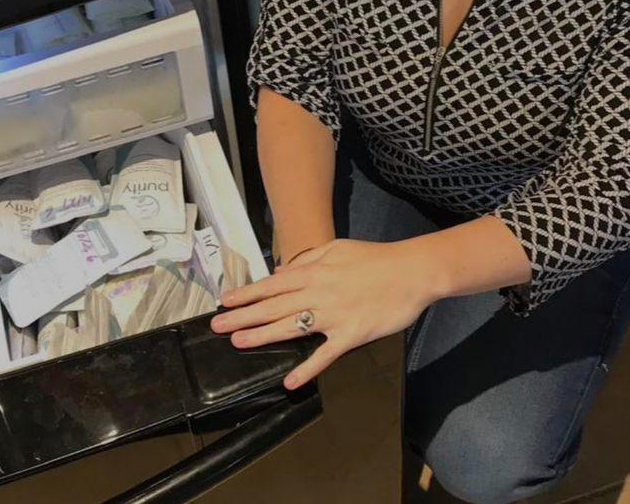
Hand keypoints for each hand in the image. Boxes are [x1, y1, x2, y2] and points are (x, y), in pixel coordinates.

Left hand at [210, 238, 438, 389]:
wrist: (411, 271)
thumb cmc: (374, 258)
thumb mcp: (336, 249)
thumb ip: (308, 260)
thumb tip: (282, 271)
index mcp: (313, 272)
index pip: (271, 284)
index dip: (246, 294)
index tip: (224, 301)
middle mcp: (317, 292)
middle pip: (273, 306)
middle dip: (243, 316)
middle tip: (217, 326)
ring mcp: (333, 315)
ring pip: (291, 326)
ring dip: (263, 336)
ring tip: (238, 343)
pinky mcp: (351, 334)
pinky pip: (325, 354)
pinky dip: (307, 368)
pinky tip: (290, 381)